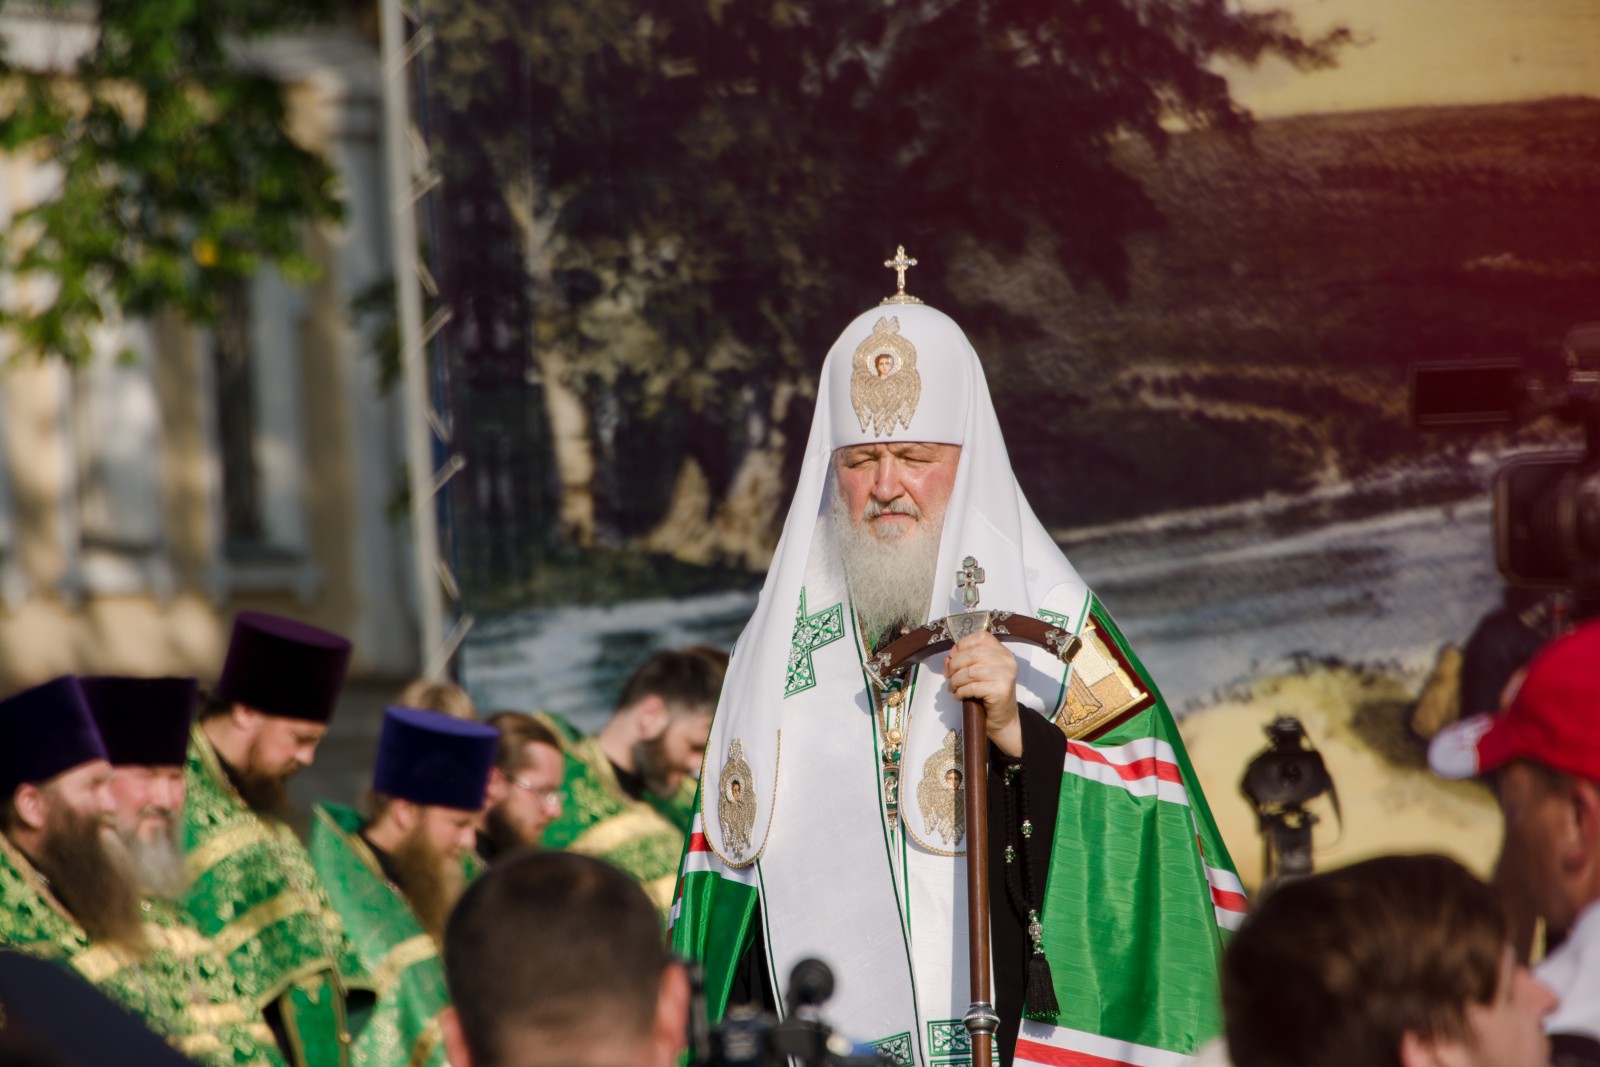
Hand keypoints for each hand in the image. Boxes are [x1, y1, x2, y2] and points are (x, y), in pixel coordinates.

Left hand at [943, 631, 1022, 756]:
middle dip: (955, 664)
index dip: (962, 644)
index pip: (981, 637)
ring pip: (971, 671)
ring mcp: (1006, 675)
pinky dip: (961, 691)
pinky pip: (973, 687)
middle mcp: (1007, 661)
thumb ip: (966, 661)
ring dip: (956, 680)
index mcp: (1003, 652)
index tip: (952, 656)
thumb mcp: (978, 673)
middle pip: (973, 653)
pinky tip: (959, 696)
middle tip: (948, 675)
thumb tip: (948, 658)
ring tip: (952, 688)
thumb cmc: (988, 694)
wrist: (1003, 719)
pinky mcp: (1001, 691)